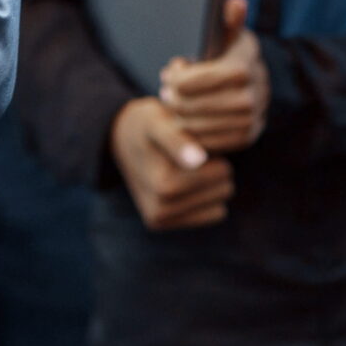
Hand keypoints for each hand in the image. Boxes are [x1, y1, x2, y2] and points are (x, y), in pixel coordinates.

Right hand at [109, 98, 233, 230]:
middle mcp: (159, 209)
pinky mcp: (163, 223)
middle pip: (224, 188)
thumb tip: (197, 161)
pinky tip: (186, 181)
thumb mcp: (160, 122)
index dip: (216, 152)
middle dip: (216, 168)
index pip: (222, 172)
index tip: (198, 139)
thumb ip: (177, 140)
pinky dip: (206, 198)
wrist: (122, 139)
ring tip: (187, 165)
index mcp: (162, 184)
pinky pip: (213, 214)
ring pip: (220, 203)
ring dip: (211, 184)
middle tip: (193, 153)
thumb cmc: (149, 125)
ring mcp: (160, 219)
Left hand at [158, 0, 268, 153]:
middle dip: (177, 98)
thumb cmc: (231, 54)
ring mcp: (253, 119)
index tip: (168, 74)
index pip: (208, 76)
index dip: (183, 77)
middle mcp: (255, 95)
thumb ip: (228, 19)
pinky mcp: (248, 138)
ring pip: (205, 125)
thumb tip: (235, 1)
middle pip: (202, 104)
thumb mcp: (230, 33)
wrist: (255, 84)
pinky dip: (193, 134)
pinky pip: (213, 142)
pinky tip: (183, 122)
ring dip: (181, 117)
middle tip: (164, 93)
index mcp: (245, 66)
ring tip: (171, 107)